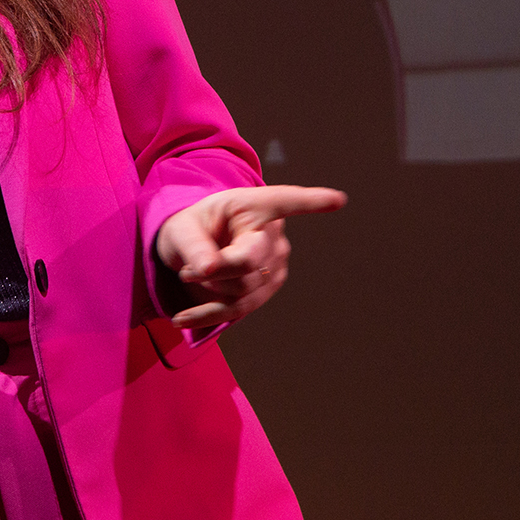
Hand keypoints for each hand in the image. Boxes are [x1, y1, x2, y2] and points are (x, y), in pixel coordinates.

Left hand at [154, 184, 346, 330]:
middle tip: (186, 268)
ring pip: (243, 290)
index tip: (338, 200)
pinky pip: (240, 308)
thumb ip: (193, 245)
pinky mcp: (267, 287)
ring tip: (192, 275)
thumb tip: (206, 269)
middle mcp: (273, 234)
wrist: (191, 248)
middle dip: (212, 271)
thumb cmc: (189, 229)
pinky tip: (182, 320)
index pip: (286, 201)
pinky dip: (208, 315)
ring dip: (209, 289)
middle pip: (248, 264)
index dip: (312, 202)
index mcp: (254, 205)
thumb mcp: (181, 229)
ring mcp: (276, 263)